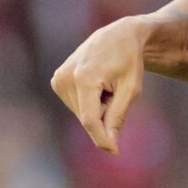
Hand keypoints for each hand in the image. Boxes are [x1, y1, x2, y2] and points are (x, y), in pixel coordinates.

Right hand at [49, 18, 145, 154]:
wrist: (118, 36)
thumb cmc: (129, 61)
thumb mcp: (131, 89)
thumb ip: (117, 117)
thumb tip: (110, 146)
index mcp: (84, 78)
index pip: (90, 119)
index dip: (102, 138)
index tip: (115, 151)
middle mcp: (66, 78)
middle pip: (87, 118)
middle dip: (104, 115)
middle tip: (114, 92)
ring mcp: (58, 78)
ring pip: (82, 114)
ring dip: (97, 108)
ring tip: (105, 85)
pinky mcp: (57, 80)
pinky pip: (77, 105)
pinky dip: (89, 102)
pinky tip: (96, 84)